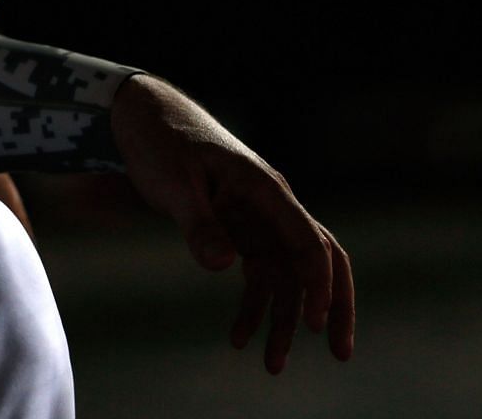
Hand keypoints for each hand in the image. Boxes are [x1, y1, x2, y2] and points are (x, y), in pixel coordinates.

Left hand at [111, 74, 355, 373]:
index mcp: (265, 189)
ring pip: (285, 274)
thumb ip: (199, 225)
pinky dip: (254, 305)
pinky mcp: (238, 227)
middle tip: (339, 353)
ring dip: (283, 318)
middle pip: (317, 258)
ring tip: (273, 365)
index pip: (309, 240)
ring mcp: (256, 217)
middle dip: (330, 306)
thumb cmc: (161, 142)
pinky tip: (239, 336)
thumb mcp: (174, 184)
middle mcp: (270, 205)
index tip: (314, 324)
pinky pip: (258, 273)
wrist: (142, 116)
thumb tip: (225, 266)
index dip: (319, 283)